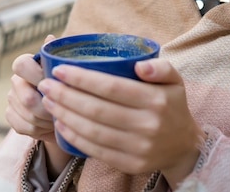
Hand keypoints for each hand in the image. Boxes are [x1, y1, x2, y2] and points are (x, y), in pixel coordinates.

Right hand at [5, 35, 70, 176]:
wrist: (61, 108)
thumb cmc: (66, 85)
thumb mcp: (67, 70)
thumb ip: (59, 56)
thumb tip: (50, 37)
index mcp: (27, 65)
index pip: (21, 65)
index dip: (36, 76)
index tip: (55, 83)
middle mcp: (16, 81)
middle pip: (27, 98)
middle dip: (49, 107)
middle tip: (65, 109)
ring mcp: (12, 99)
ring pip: (28, 115)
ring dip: (48, 120)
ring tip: (62, 118)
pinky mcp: (11, 116)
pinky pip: (24, 127)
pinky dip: (41, 130)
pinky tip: (50, 126)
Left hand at [37, 58, 204, 186]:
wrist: (184, 146)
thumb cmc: (171, 105)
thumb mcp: (174, 80)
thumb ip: (160, 67)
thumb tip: (139, 66)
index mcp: (156, 100)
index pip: (111, 87)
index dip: (82, 78)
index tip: (60, 70)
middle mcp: (147, 125)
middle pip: (96, 109)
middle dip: (66, 96)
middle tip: (46, 84)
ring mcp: (138, 148)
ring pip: (92, 131)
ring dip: (64, 115)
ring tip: (48, 101)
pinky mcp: (130, 164)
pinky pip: (96, 150)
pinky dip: (74, 137)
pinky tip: (60, 124)